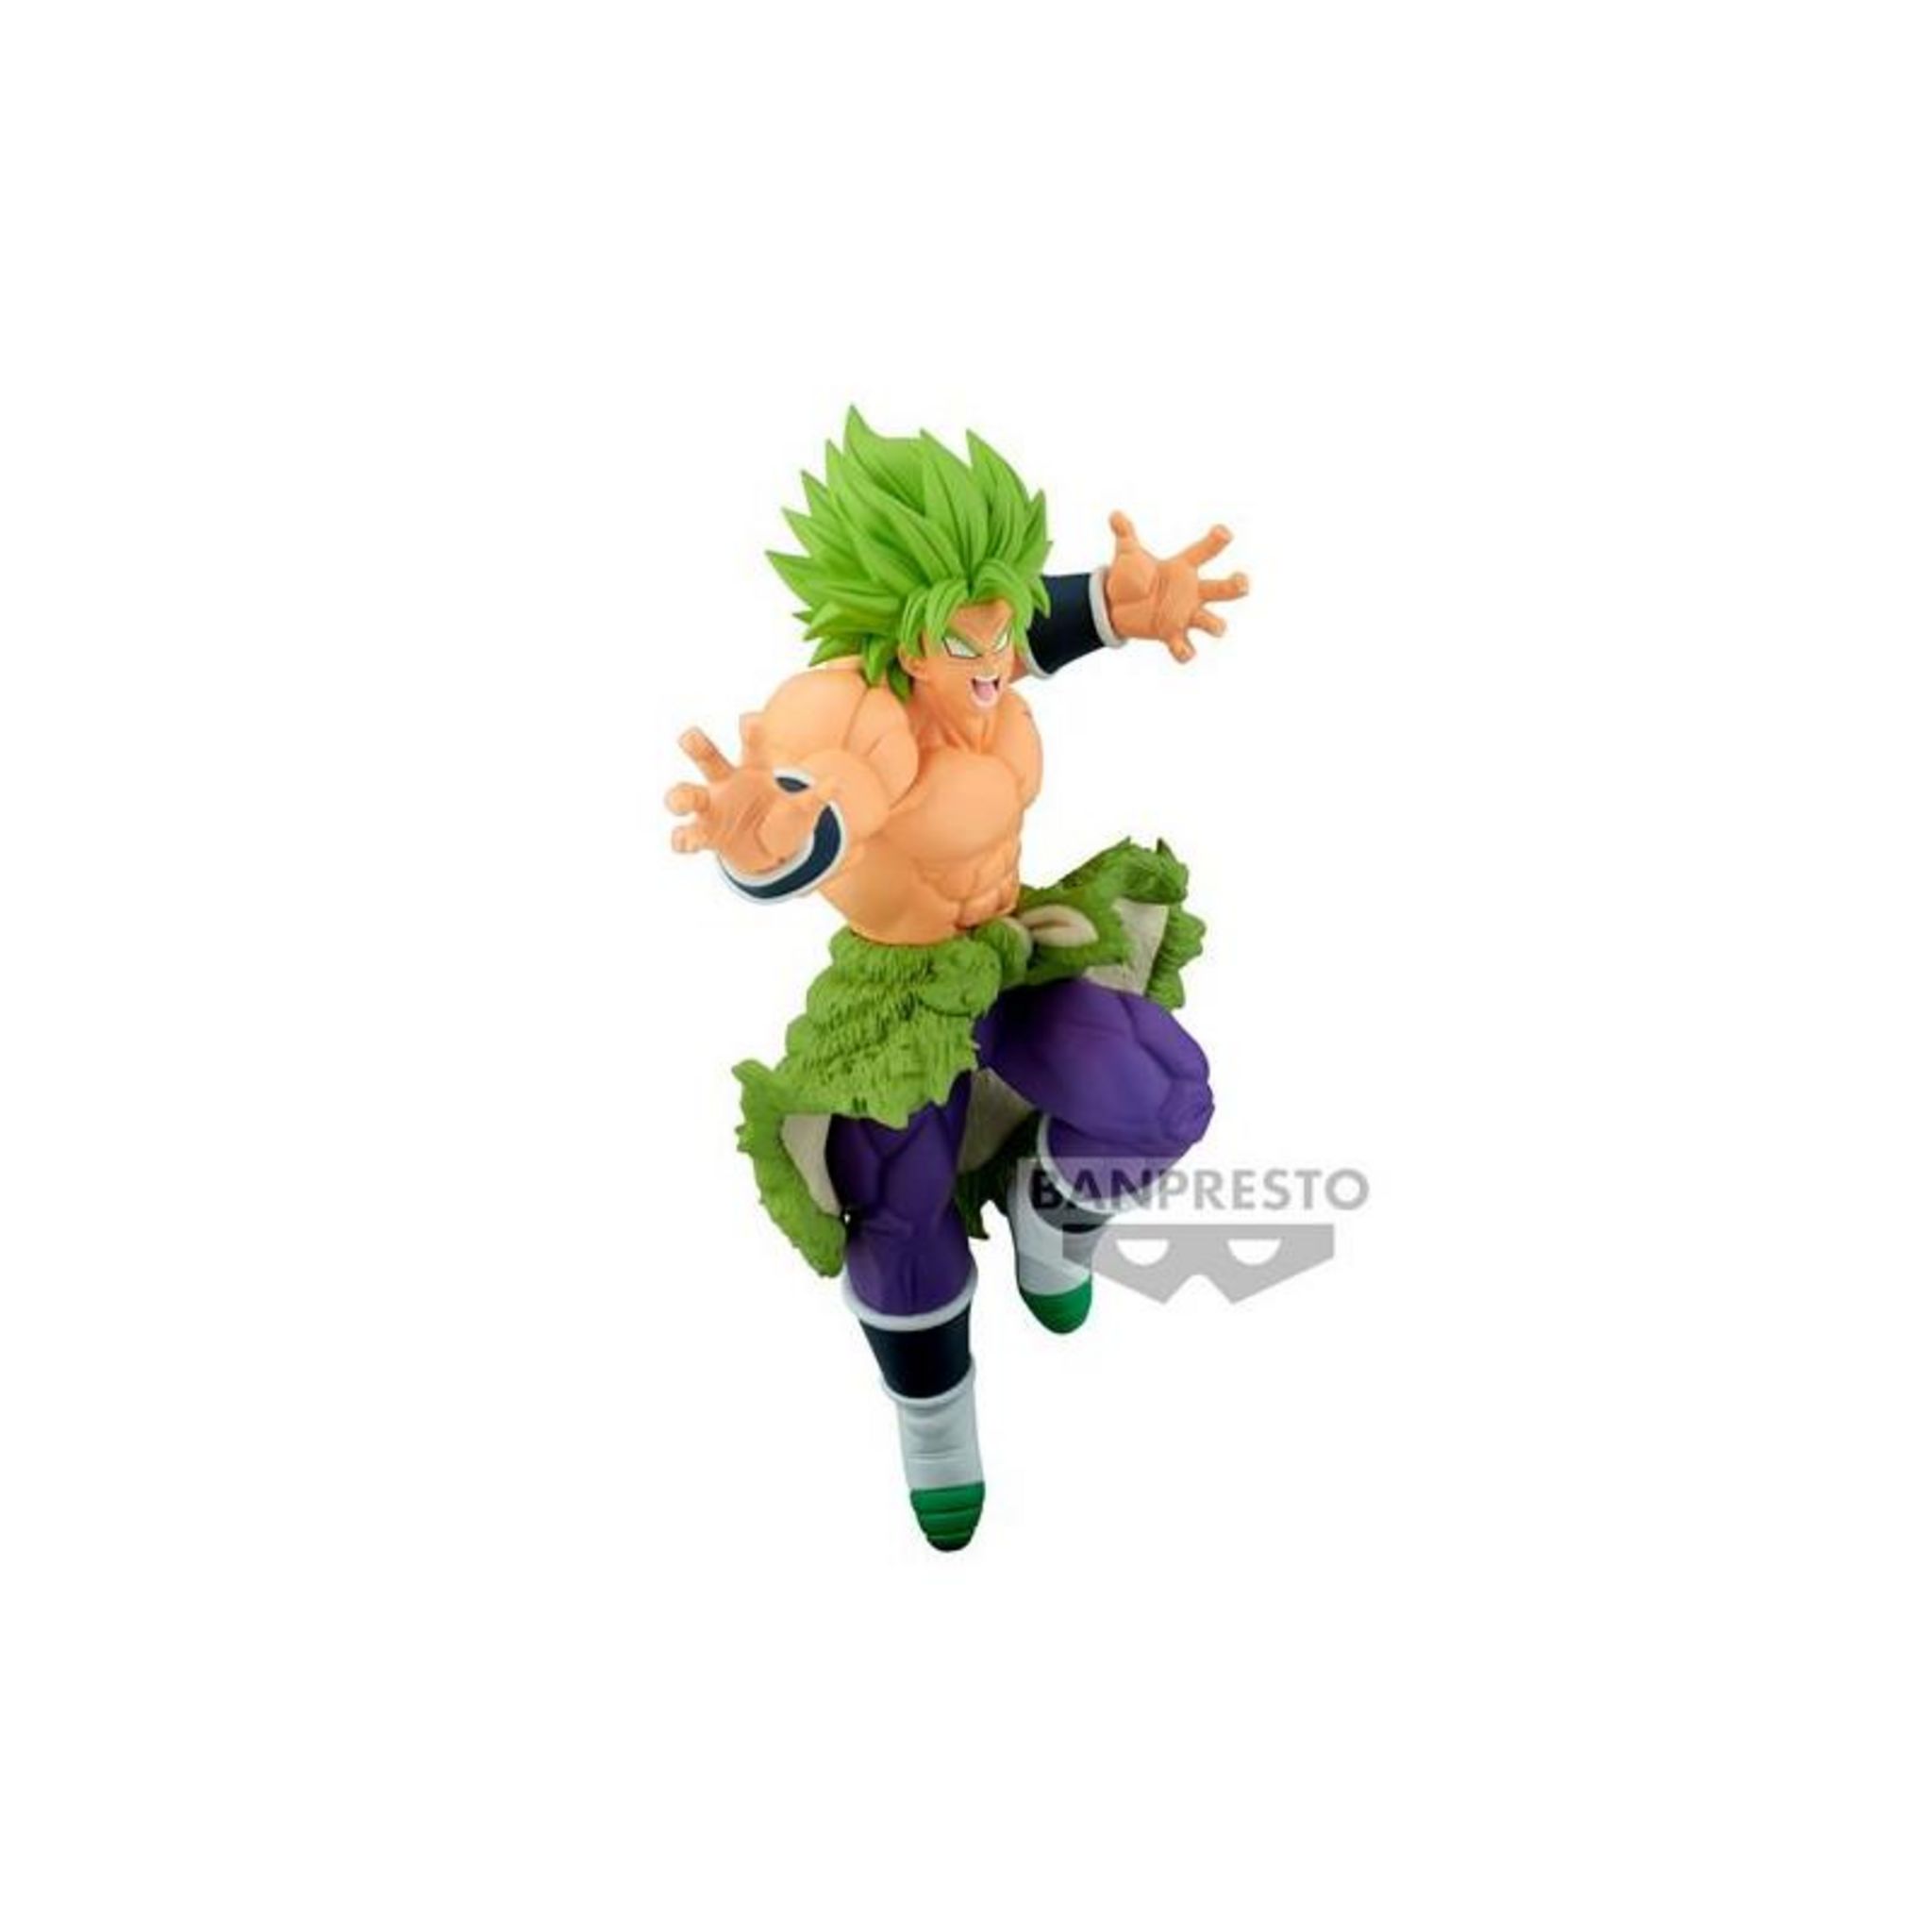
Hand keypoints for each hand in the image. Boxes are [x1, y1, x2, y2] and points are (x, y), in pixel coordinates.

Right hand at [666, 716, 835, 873]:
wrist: (768, 852)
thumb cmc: (784, 821)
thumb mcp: (802, 811)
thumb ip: (815, 799)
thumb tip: (835, 784)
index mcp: (754, 771)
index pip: (752, 747)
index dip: (751, 733)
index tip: (749, 719)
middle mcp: (727, 783)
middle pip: (709, 759)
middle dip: (697, 746)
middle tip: (688, 735)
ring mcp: (712, 808)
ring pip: (688, 795)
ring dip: (679, 796)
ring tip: (677, 803)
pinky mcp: (705, 833)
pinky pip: (689, 834)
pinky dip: (684, 838)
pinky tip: (684, 843)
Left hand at [1101, 512, 1249, 663]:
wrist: (1115, 606)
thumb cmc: (1130, 577)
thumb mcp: (1127, 554)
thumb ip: (1125, 534)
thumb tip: (1115, 514)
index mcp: (1182, 569)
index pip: (1203, 552)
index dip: (1215, 542)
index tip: (1225, 533)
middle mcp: (1191, 593)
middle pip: (1222, 589)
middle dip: (1235, 586)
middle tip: (1243, 583)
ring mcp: (1184, 616)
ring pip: (1211, 622)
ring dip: (1216, 626)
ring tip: (1216, 628)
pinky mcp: (1171, 635)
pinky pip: (1184, 647)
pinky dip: (1186, 652)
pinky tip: (1184, 652)